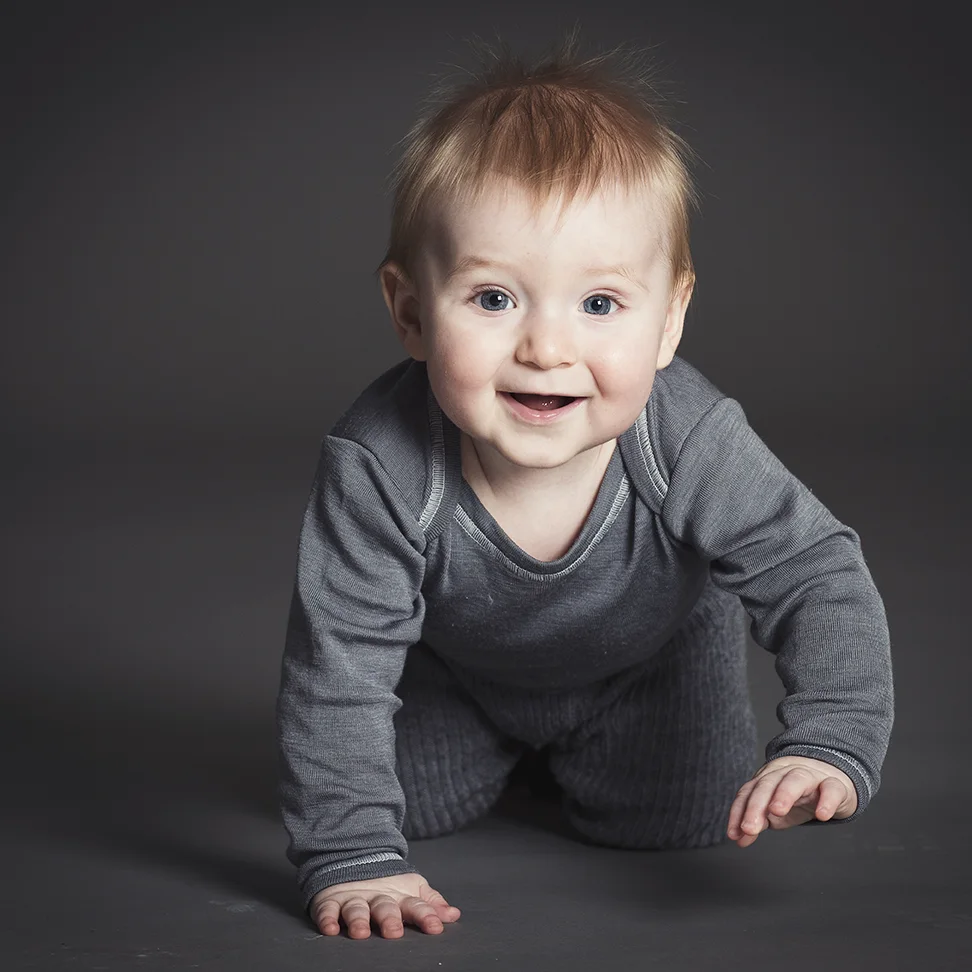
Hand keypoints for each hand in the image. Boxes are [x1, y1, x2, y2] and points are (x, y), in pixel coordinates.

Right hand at [310, 872, 460, 938]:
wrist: (352, 858)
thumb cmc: (387, 884)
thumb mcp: (411, 890)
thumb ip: (431, 904)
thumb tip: (454, 915)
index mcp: (398, 896)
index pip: (415, 906)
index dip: (426, 915)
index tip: (436, 927)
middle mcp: (376, 897)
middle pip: (384, 907)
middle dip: (389, 918)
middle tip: (394, 931)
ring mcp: (353, 898)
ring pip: (356, 909)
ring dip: (358, 920)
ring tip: (361, 932)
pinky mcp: (331, 900)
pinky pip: (327, 909)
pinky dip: (327, 918)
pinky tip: (330, 928)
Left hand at [727, 756, 858, 847]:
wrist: (831, 778)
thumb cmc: (797, 797)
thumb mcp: (775, 811)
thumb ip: (757, 822)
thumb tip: (740, 840)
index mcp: (768, 779)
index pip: (749, 792)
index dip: (739, 812)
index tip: (734, 834)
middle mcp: (785, 774)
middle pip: (767, 784)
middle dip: (756, 805)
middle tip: (750, 827)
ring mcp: (811, 777)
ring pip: (795, 779)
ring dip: (784, 793)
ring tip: (777, 811)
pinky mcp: (835, 785)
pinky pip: (831, 788)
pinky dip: (826, 800)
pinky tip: (821, 815)